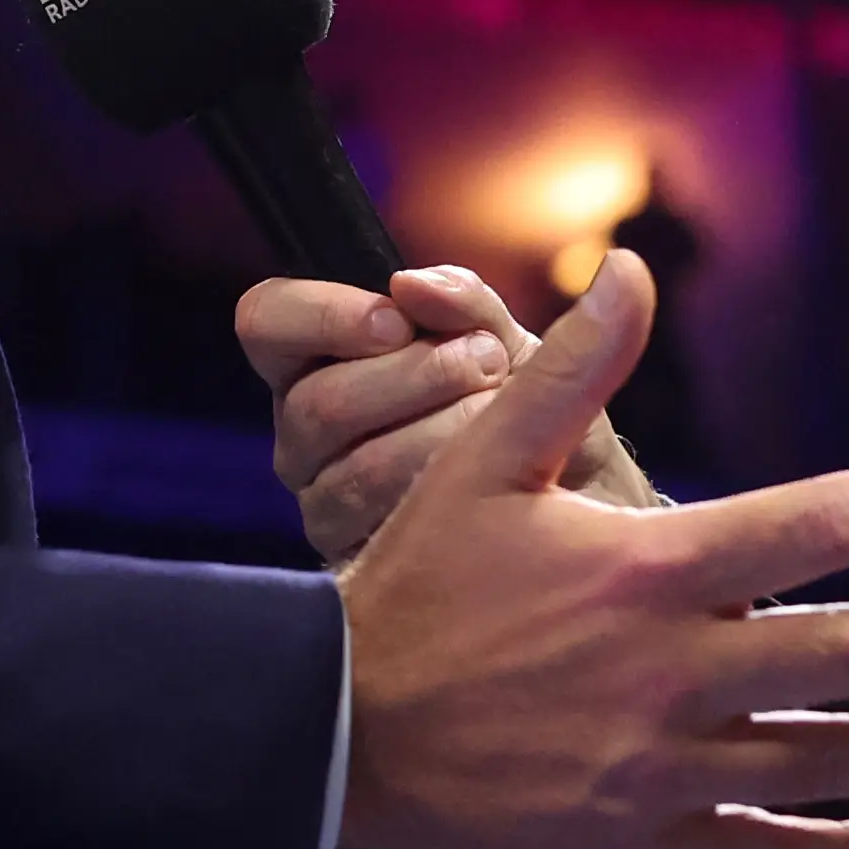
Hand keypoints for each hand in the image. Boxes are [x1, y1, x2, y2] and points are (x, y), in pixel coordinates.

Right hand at [240, 254, 658, 561]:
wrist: (580, 500)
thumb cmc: (531, 410)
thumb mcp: (506, 341)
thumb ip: (464, 305)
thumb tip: (411, 285)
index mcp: (320, 362)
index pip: (267, 321)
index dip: (319, 314)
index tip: (394, 320)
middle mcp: (306, 434)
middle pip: (317, 402)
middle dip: (417, 376)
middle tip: (488, 362)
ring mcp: (326, 503)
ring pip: (357, 469)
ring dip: (446, 430)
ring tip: (505, 412)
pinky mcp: (360, 564)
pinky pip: (391, 527)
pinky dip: (456, 488)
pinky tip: (497, 474)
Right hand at [333, 257, 848, 848]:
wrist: (333, 733)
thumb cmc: (411, 585)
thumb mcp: (482, 460)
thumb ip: (571, 368)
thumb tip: (634, 268)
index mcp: (647, 569)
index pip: (818, 525)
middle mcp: (673, 672)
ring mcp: (662, 766)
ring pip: (828, 761)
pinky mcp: (639, 841)